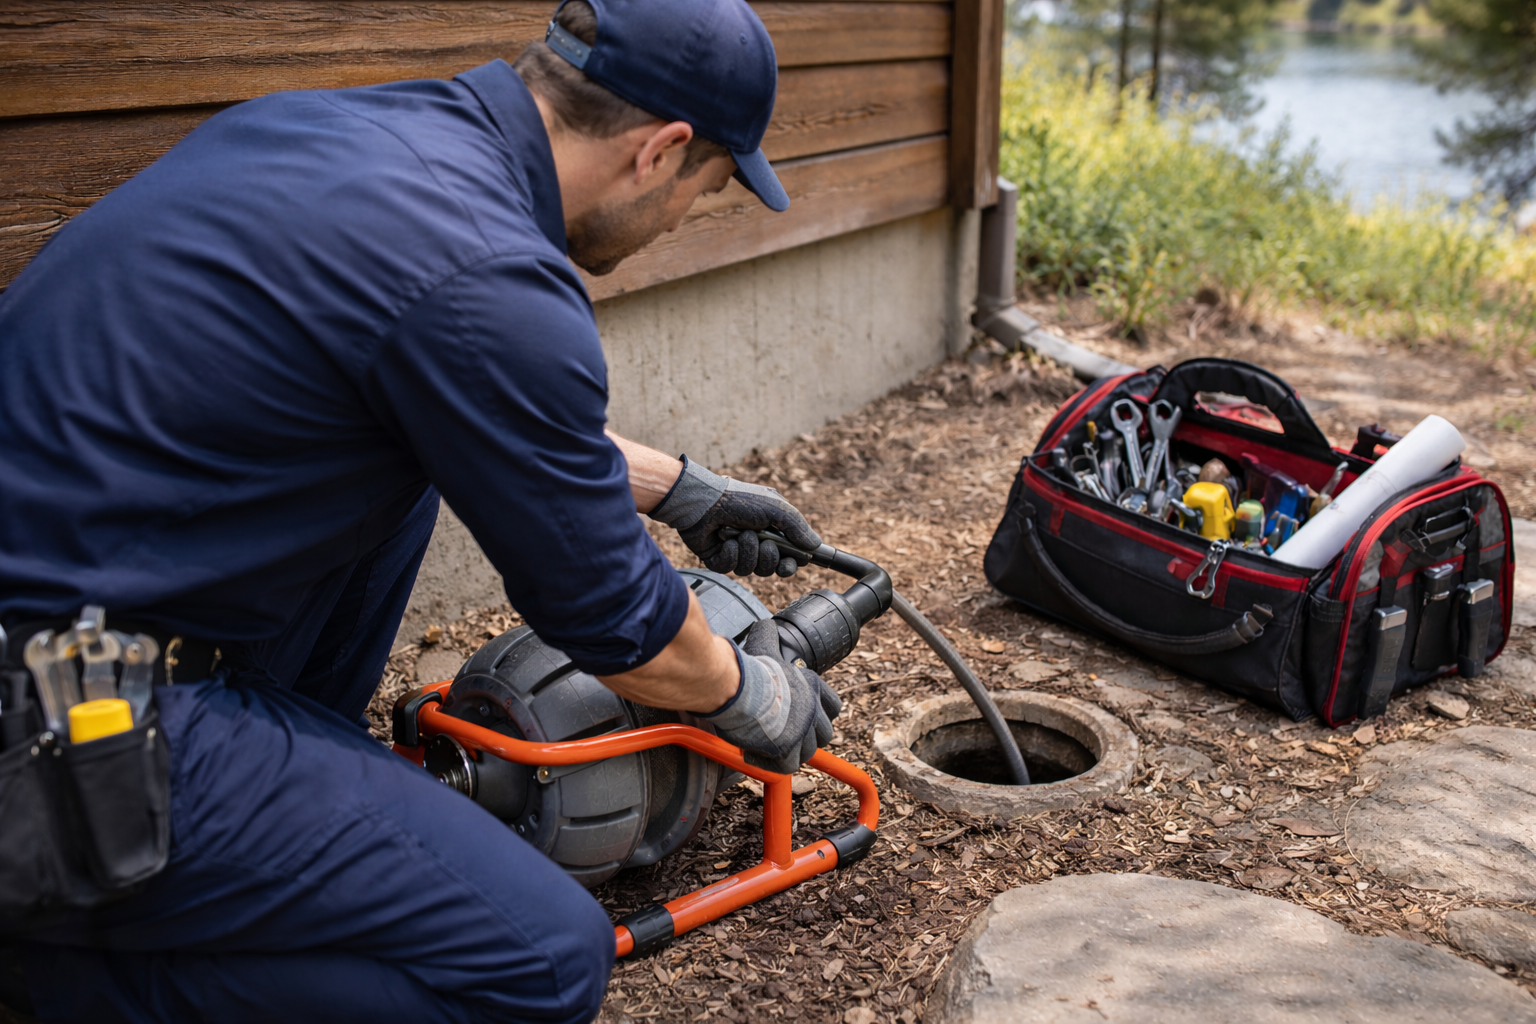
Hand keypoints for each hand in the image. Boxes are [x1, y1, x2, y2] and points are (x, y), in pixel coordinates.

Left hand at [649, 457, 821, 576]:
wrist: (704, 501)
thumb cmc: (741, 500)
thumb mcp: (777, 508)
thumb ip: (798, 528)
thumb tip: (815, 546)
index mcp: (772, 530)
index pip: (788, 557)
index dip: (791, 564)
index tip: (791, 564)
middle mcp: (755, 542)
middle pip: (771, 568)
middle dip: (769, 558)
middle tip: (766, 544)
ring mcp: (736, 551)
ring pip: (751, 570)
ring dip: (749, 552)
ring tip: (741, 534)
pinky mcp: (718, 559)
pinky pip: (730, 568)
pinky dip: (730, 554)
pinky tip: (725, 540)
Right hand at [702, 620, 840, 773]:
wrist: (739, 688)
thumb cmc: (751, 668)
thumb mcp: (765, 645)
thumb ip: (769, 636)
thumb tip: (764, 624)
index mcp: (812, 685)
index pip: (833, 705)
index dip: (821, 713)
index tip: (808, 715)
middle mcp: (813, 709)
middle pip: (824, 733)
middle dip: (808, 736)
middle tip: (786, 734)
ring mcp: (803, 731)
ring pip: (807, 751)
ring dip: (790, 751)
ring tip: (769, 745)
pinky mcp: (788, 750)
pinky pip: (787, 765)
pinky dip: (771, 763)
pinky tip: (755, 753)